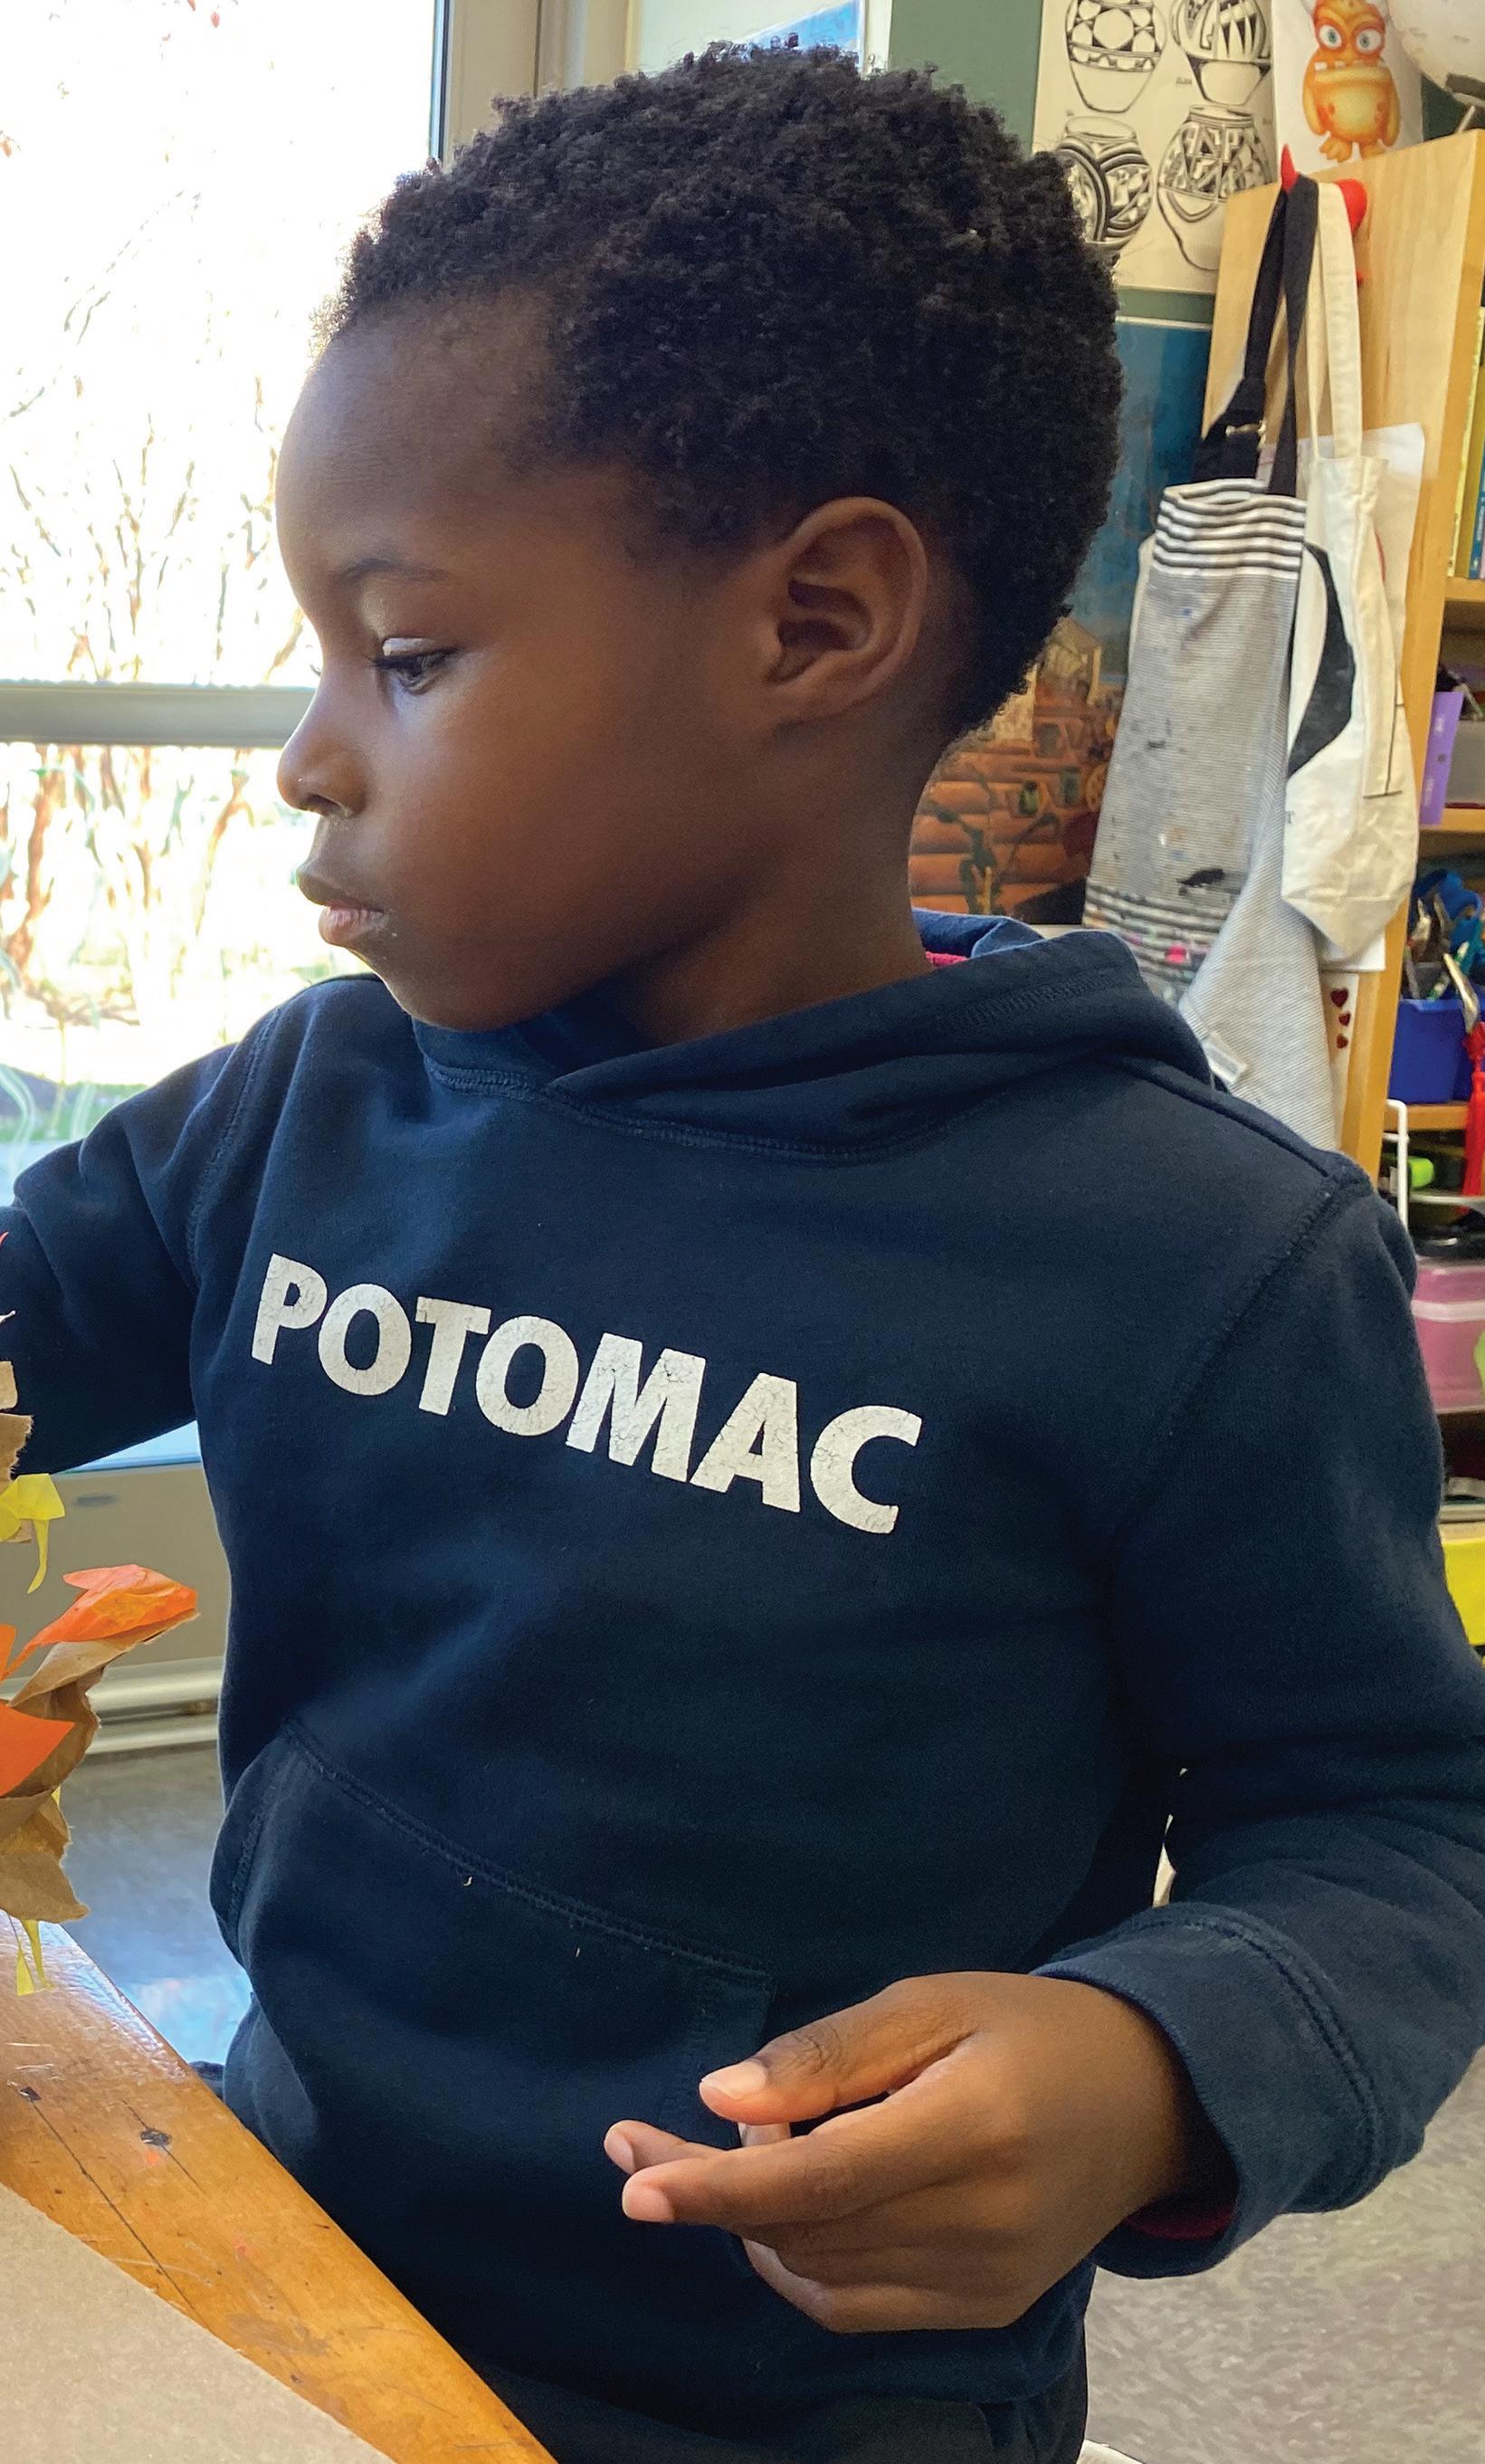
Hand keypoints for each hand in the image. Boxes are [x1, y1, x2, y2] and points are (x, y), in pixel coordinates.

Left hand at [605, 1972, 1228, 2334]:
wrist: (1148, 2101)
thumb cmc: (1029, 2030)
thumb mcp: (933, 2002)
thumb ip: (828, 2054)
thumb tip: (720, 2098)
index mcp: (973, 2126)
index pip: (820, 2180)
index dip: (717, 2186)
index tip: (633, 2179)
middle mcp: (981, 2222)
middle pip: (807, 2231)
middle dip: (709, 2194)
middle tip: (647, 2138)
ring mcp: (984, 2281)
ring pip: (819, 2274)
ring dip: (751, 2222)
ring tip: (741, 2150)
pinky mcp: (982, 2311)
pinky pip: (853, 2305)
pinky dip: (798, 2259)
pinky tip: (786, 2203)